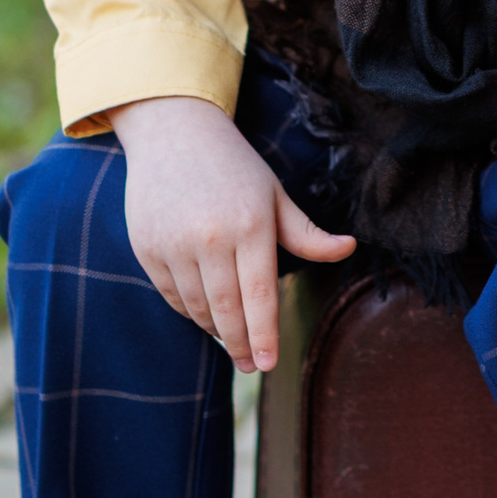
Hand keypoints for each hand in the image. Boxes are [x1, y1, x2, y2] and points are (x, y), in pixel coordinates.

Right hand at [109, 96, 355, 371]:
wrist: (174, 132)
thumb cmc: (235, 167)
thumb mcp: (275, 195)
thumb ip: (307, 233)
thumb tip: (349, 248)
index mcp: (251, 225)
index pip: (260, 296)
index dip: (264, 336)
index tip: (268, 363)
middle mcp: (210, 237)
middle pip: (228, 311)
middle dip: (240, 344)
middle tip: (251, 365)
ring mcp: (174, 244)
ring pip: (198, 307)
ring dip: (216, 328)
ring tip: (231, 337)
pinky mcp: (147, 248)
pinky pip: (172, 295)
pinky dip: (190, 310)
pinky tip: (205, 312)